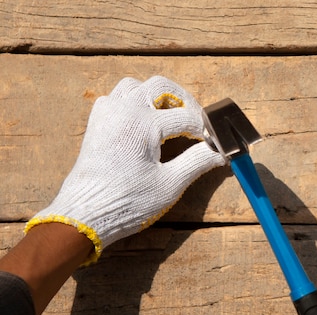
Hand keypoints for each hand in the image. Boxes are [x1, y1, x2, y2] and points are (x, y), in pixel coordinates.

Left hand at [25, 76, 223, 263]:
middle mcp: (124, 109)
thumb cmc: (128, 202)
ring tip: (171, 117)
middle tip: (197, 122)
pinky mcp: (97, 122)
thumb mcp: (170, 184)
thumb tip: (219, 153)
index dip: (205, 130)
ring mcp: (107, 112)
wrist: (85, 215)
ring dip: (157, 96)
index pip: (187, 117)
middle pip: (161, 86)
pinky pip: (117, 97)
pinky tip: (144, 123)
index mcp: (144, 123)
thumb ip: (197, 162)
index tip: (215, 144)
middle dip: (184, 100)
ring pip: (136, 86)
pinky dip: (134, 102)